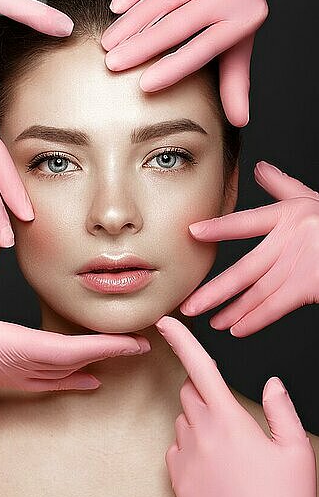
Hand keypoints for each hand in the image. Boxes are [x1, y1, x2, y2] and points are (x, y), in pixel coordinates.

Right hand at [0, 232, 149, 449]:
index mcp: (12, 345)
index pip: (72, 349)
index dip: (106, 345)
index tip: (134, 342)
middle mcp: (19, 364)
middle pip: (77, 361)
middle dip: (112, 352)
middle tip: (144, 344)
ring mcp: (13, 374)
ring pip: (65, 373)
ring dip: (96, 364)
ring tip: (124, 358)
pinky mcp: (5, 376)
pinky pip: (49, 381)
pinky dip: (73, 379)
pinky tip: (88, 382)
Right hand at [101, 0, 278, 126]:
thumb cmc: (238, 5)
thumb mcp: (241, 42)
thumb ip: (235, 81)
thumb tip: (239, 121)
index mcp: (245, 17)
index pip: (203, 48)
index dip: (174, 68)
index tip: (145, 85)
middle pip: (179, 23)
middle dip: (142, 46)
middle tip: (113, 64)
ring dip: (132, 22)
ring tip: (110, 43)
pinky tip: (116, 8)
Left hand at [155, 315, 315, 496]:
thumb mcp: (296, 450)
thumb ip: (282, 409)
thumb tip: (271, 383)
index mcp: (229, 420)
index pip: (200, 367)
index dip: (182, 340)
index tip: (166, 322)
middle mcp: (200, 433)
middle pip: (189, 392)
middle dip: (202, 391)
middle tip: (228, 414)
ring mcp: (185, 457)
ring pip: (183, 420)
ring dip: (198, 421)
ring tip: (228, 450)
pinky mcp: (176, 479)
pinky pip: (176, 448)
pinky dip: (190, 447)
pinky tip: (214, 468)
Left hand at [180, 161, 318, 336]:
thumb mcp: (311, 200)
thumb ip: (283, 186)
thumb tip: (259, 168)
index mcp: (288, 215)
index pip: (247, 222)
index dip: (220, 227)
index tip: (193, 232)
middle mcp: (292, 239)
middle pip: (246, 268)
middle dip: (215, 290)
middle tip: (189, 305)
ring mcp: (302, 263)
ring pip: (258, 292)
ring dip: (232, 310)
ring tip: (210, 321)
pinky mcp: (310, 285)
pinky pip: (278, 306)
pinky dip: (256, 319)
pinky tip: (237, 328)